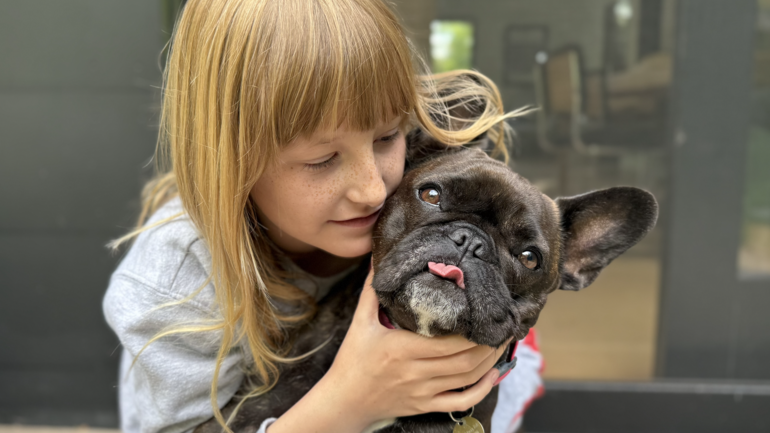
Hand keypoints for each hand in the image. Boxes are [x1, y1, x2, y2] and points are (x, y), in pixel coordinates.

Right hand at [323, 268, 509, 424]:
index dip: (474, 331)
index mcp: (402, 349)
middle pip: (465, 360)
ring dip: (490, 362)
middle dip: (489, 343)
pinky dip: (481, 389)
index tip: (486, 314)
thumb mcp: (360, 323)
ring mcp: (423, 392)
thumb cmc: (352, 360)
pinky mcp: (425, 406)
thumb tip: (377, 259)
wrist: (343, 400)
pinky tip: (492, 375)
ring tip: (502, 343)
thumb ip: (371, 291)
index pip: (449, 342)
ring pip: (467, 379)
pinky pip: (460, 402)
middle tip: (504, 326)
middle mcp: (416, 372)